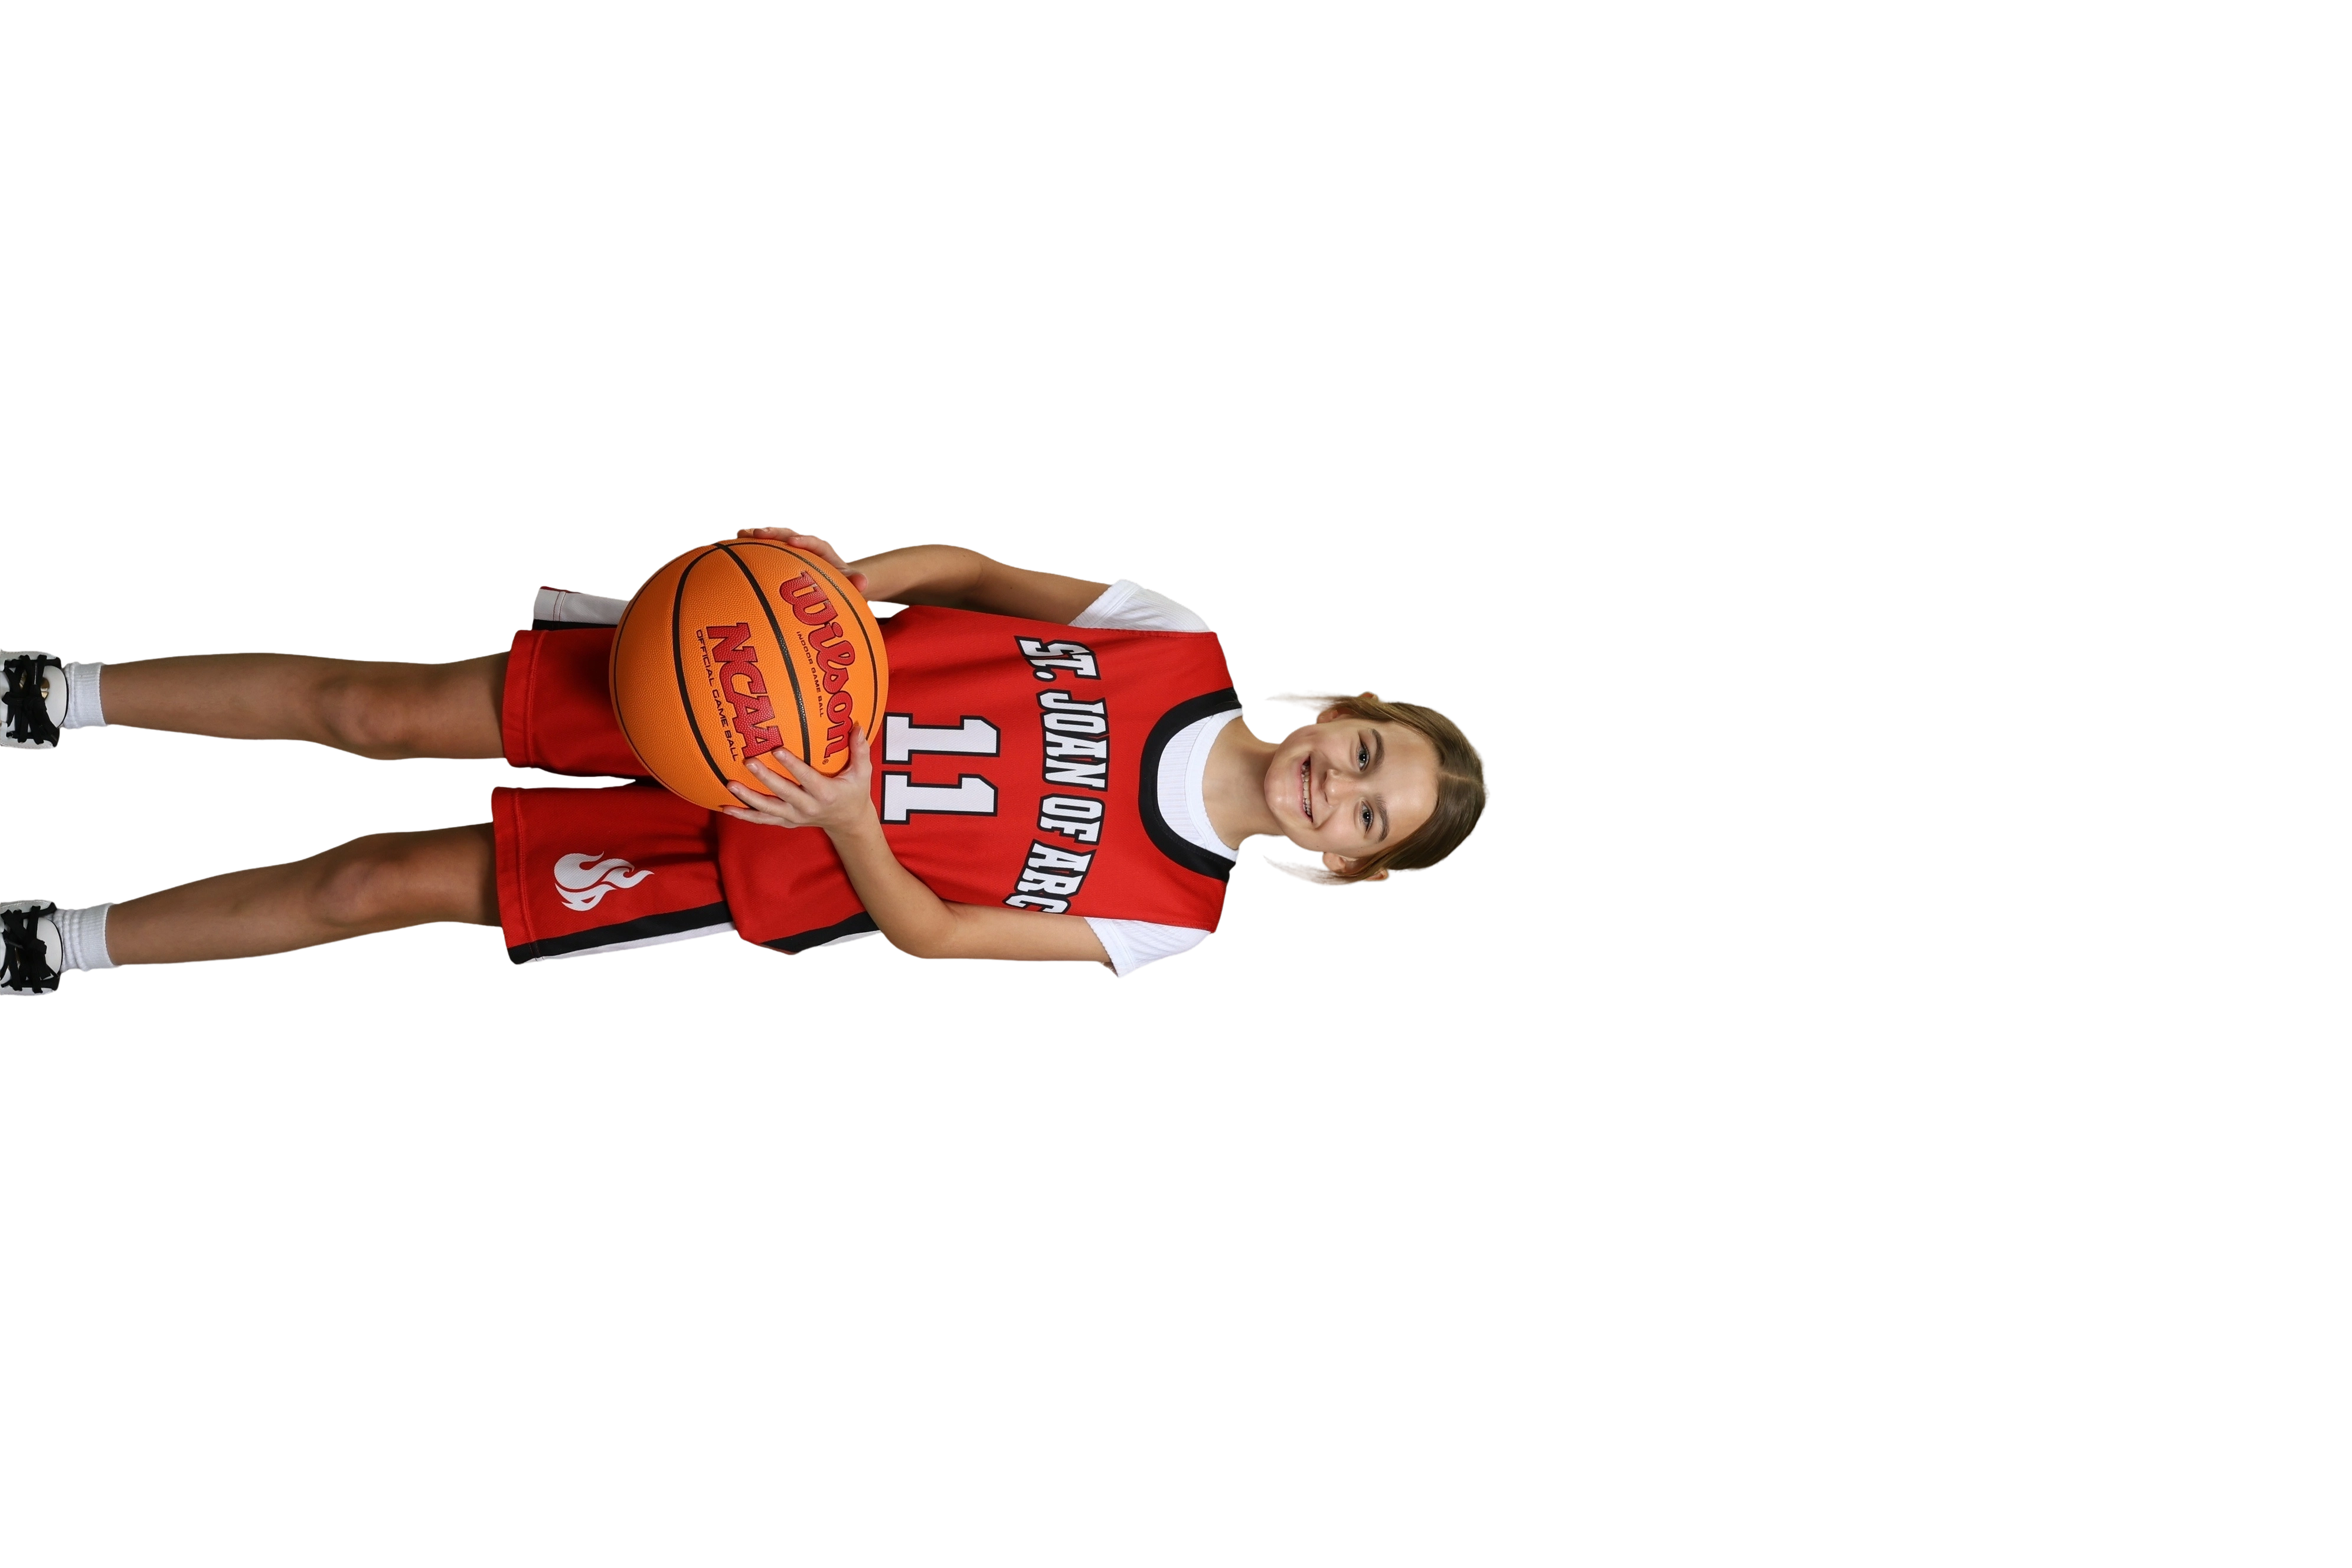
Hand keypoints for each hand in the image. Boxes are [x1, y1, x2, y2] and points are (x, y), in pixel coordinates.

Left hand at [721, 728, 877, 834]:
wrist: (848, 823)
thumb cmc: (855, 793)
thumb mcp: (863, 773)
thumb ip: (859, 750)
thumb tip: (858, 725)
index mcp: (826, 794)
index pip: (807, 778)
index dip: (792, 765)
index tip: (777, 750)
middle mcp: (808, 807)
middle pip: (783, 792)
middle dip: (765, 778)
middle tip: (749, 762)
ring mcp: (795, 817)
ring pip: (768, 809)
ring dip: (748, 798)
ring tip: (730, 784)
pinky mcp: (786, 822)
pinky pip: (762, 819)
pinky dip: (744, 815)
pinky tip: (726, 807)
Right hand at [734, 527, 870, 597]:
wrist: (835, 580)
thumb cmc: (841, 583)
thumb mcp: (850, 583)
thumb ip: (856, 582)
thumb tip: (863, 582)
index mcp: (823, 551)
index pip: (814, 542)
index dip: (803, 540)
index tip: (793, 542)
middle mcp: (804, 547)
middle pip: (788, 535)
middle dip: (773, 532)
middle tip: (757, 532)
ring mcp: (790, 551)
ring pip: (773, 541)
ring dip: (757, 537)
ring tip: (739, 535)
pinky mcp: (779, 557)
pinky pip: (764, 551)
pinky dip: (750, 549)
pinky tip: (731, 549)